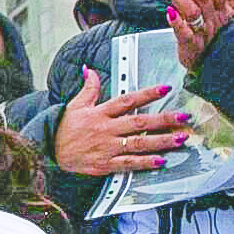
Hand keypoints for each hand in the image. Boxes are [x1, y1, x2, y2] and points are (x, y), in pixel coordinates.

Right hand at [52, 68, 184, 177]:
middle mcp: (106, 129)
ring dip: (161, 141)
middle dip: (163, 120)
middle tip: (183, 118)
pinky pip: (129, 163)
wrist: (49, 151)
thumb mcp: (75, 105)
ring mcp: (107, 147)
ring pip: (138, 143)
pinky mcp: (105, 164)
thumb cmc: (65, 128)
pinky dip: (145, 163)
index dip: (147, 94)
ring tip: (180, 138)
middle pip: (139, 123)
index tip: (166, 89)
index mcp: (100, 113)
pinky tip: (161, 161)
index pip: (127, 100)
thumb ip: (89, 88)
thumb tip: (91, 70)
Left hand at [162, 0, 233, 69]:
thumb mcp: (228, 10)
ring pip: (192, 10)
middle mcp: (216, 19)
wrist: (215, 63)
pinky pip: (185, 34)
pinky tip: (168, 12)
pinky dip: (177, 22)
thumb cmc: (217, 31)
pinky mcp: (192, 46)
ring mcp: (204, 33)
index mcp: (225, 9)